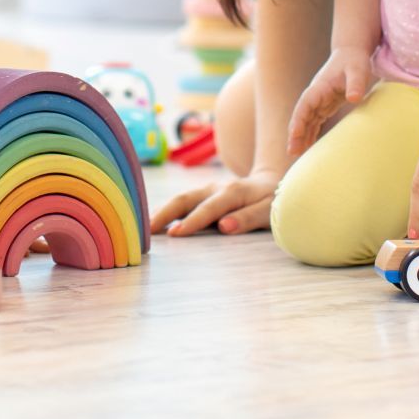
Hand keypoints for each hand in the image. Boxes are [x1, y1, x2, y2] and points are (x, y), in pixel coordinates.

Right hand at [149, 169, 281, 236]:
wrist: (272, 183)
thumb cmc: (273, 201)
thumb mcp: (270, 211)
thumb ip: (249, 218)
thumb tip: (224, 227)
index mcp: (232, 192)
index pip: (208, 208)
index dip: (192, 222)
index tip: (176, 235)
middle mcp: (215, 188)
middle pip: (185, 199)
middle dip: (165, 214)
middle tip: (147, 230)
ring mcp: (206, 191)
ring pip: (180, 200)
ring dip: (162, 213)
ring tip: (145, 229)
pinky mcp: (202, 197)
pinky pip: (182, 204)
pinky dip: (167, 213)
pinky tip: (155, 225)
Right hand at [288, 46, 370, 153]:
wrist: (351, 54)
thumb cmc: (354, 62)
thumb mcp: (358, 70)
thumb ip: (355, 84)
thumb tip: (354, 99)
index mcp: (319, 87)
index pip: (305, 105)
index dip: (298, 120)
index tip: (294, 134)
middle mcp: (315, 95)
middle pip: (301, 116)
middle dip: (295, 133)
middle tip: (292, 152)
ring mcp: (318, 101)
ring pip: (306, 121)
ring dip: (301, 136)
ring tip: (296, 154)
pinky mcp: (324, 105)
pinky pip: (314, 122)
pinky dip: (310, 133)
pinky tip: (308, 147)